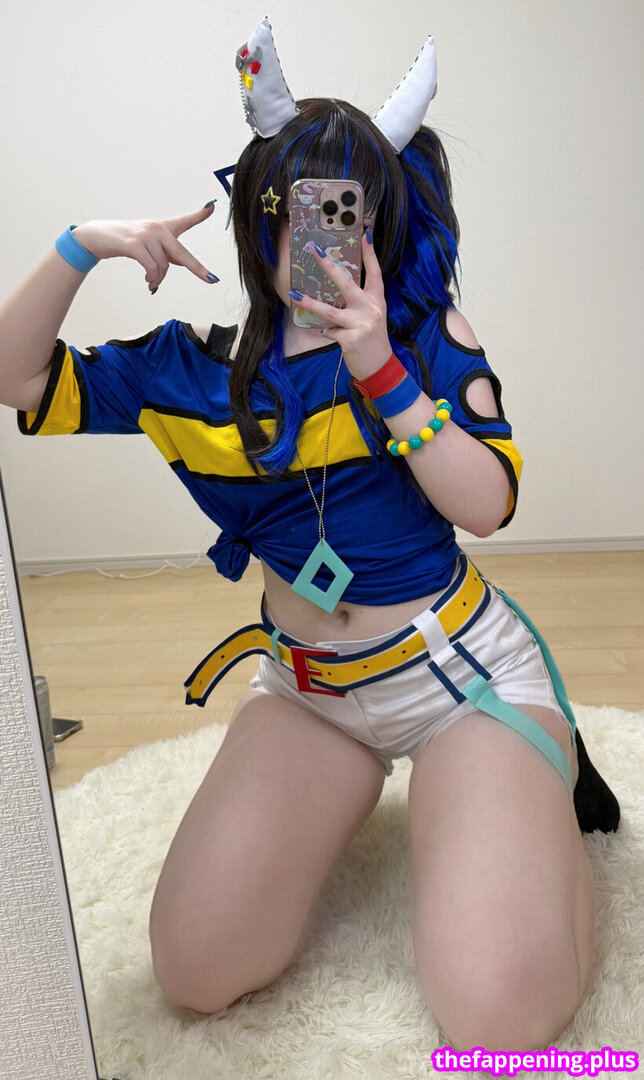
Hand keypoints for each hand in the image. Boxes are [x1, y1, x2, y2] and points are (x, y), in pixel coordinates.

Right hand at [70, 204, 218, 292]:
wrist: (97, 236)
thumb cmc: (124, 241)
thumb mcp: (147, 244)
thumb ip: (165, 251)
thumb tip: (182, 263)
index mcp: (162, 228)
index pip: (184, 221)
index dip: (199, 215)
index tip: (213, 207)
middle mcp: (157, 229)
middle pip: (181, 253)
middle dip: (198, 269)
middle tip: (211, 280)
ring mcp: (145, 235)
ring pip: (163, 266)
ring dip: (158, 279)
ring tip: (152, 284)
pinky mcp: (134, 244)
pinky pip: (151, 267)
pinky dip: (152, 278)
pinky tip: (148, 282)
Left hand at [289, 231, 391, 379]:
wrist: (380, 367)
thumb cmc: (372, 340)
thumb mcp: (371, 317)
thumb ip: (359, 303)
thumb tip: (335, 291)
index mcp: (376, 300)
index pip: (375, 272)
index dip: (370, 253)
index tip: (364, 234)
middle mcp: (371, 309)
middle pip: (347, 284)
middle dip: (330, 267)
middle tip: (315, 252)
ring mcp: (361, 324)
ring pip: (330, 311)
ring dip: (310, 303)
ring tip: (294, 295)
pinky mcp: (351, 340)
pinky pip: (330, 331)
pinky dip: (327, 333)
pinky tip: (328, 335)